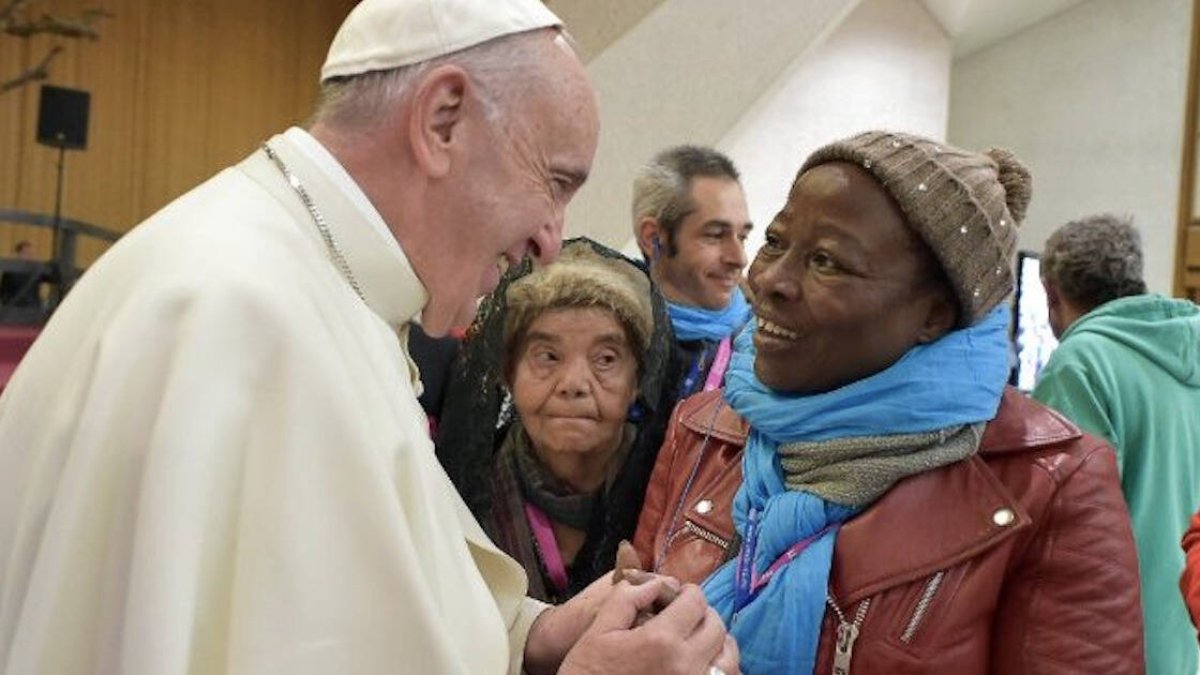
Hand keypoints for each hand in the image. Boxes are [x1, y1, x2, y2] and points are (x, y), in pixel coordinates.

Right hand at [557, 581, 734, 674]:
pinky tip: (704, 664)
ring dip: (719, 642)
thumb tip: (655, 583)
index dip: (689, 592)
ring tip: (701, 639)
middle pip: (716, 628)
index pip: (695, 602)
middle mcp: (685, 664)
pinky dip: (720, 668)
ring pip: (728, 658)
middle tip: (687, 614)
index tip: (679, 594)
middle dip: (704, 614)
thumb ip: (627, 599)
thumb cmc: (588, 671)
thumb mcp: (598, 630)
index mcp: (661, 640)